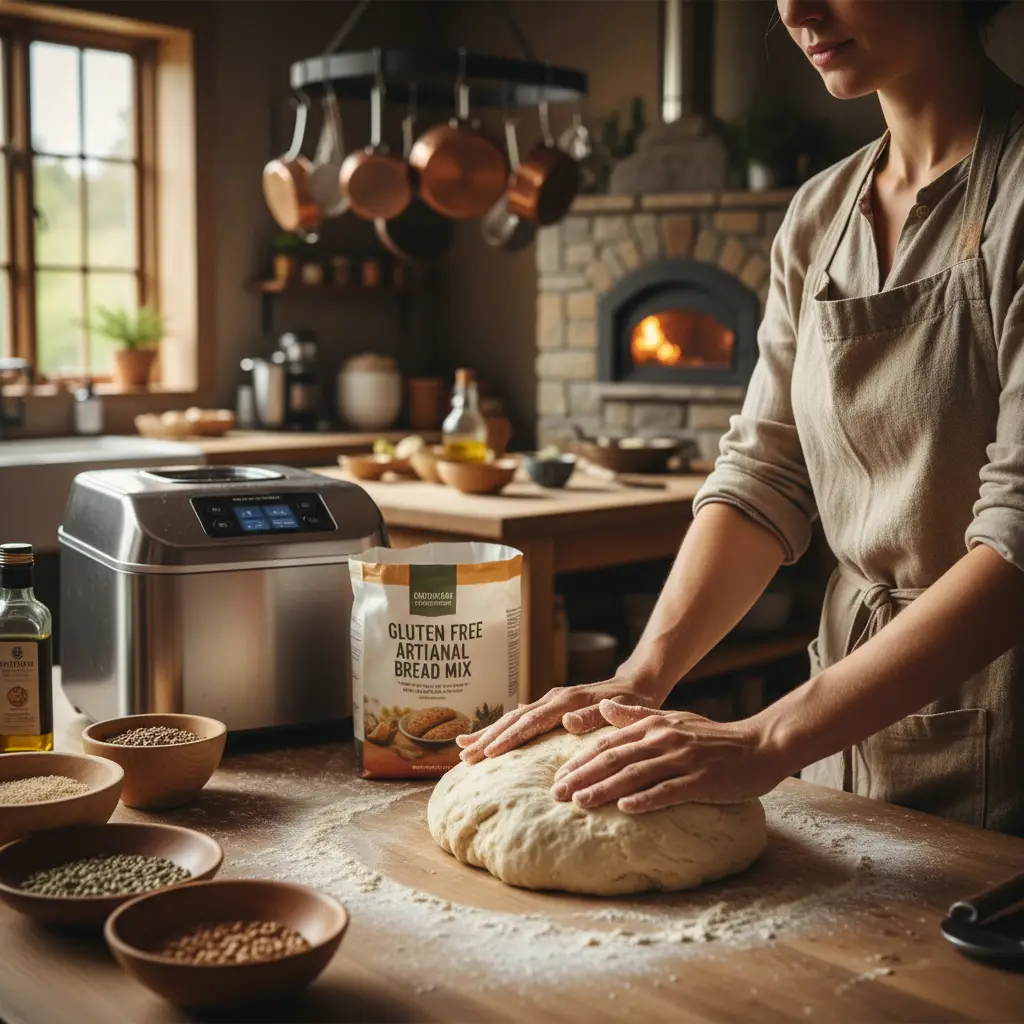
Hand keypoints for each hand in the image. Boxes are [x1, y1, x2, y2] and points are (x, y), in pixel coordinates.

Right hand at [455, 676, 658, 763]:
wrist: (636, 684)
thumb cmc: (632, 701)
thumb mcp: (622, 710)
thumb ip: (594, 716)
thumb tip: (567, 721)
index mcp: (567, 701)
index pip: (531, 721)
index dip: (509, 737)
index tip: (488, 752)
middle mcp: (554, 699)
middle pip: (514, 719)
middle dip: (488, 738)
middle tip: (464, 757)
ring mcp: (549, 702)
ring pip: (512, 718)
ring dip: (488, 734)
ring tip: (463, 749)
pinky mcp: (549, 708)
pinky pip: (520, 719)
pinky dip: (500, 729)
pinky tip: (484, 739)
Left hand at [550, 700, 788, 812]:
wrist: (759, 746)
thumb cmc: (713, 738)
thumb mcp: (673, 720)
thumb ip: (637, 715)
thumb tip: (603, 707)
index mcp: (654, 726)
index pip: (608, 743)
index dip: (581, 759)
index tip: (558, 775)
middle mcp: (663, 739)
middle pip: (614, 758)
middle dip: (582, 775)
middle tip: (556, 793)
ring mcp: (682, 759)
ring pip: (635, 774)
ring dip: (605, 789)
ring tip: (580, 802)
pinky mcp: (701, 780)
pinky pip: (669, 791)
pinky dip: (646, 799)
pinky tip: (625, 808)